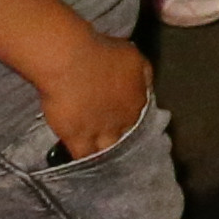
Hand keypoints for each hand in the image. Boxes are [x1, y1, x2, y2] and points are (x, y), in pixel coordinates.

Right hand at [42, 42, 151, 164]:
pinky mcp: (76, 138)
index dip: (134, 125)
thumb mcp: (134, 58)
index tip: (128, 127)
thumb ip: (143, 75)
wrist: (71, 61)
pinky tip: (83, 166)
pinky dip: (84, 162)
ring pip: (108, 152)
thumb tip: (147, 87)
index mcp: (138, 103)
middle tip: (120, 150)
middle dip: (125, 145)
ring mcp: (100, 132)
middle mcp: (123, 122)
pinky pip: (83, 157)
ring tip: (104, 164)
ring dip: (107, 157)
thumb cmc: (102, 52)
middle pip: (128, 141)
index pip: (142, 122)